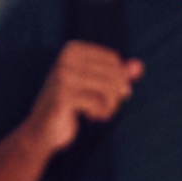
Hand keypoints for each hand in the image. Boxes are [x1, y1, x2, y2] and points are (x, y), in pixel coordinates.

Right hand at [26, 40, 141, 150]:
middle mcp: (66, 59)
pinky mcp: (63, 96)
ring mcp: (63, 77)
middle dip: (116, 94)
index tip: (111, 94)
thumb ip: (117, 75)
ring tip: (101, 113)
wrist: (42, 130)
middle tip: (109, 107)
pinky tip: (91, 118)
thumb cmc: (70, 106)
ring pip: (109, 88)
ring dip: (111, 105)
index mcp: (72, 49)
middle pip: (113, 73)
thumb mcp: (96, 87)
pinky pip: (99, 103)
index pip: (113, 59)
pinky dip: (101, 113)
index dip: (119, 78)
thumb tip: (139, 66)